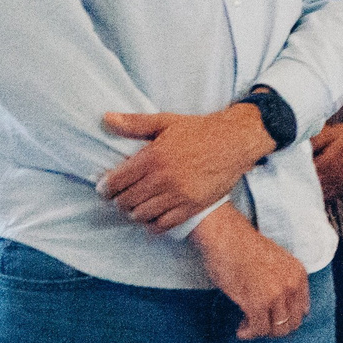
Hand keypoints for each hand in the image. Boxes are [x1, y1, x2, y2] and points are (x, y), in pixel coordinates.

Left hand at [100, 105, 275, 232]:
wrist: (237, 141)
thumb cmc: (201, 130)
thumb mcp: (167, 122)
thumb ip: (135, 123)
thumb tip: (107, 118)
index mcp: (153, 157)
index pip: (116, 182)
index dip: (105, 188)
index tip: (105, 189)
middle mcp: (163, 179)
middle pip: (126, 201)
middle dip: (119, 201)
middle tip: (121, 197)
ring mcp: (179, 195)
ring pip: (141, 214)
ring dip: (134, 212)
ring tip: (136, 206)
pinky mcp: (193, 206)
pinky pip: (163, 224)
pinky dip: (153, 224)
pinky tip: (152, 216)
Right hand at [190, 205, 309, 339]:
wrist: (227, 239)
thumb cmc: (245, 249)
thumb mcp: (277, 264)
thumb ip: (284, 282)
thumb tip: (282, 309)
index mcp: (299, 275)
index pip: (302, 311)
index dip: (286, 320)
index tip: (272, 320)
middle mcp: (292, 286)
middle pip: (291, 323)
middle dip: (274, 328)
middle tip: (258, 324)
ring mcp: (276, 295)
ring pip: (276, 330)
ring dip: (260, 331)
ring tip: (247, 325)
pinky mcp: (257, 303)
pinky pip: (258, 329)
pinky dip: (248, 333)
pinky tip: (240, 329)